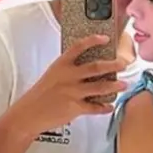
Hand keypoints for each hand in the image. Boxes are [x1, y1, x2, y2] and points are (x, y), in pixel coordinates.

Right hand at [11, 34, 128, 132]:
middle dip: (113, 65)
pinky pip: (95, 107)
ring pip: (100, 87)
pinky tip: (109, 106)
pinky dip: (105, 107)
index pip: (78, 47)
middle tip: (123, 64)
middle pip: (96, 67)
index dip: (93, 40)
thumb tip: (89, 70)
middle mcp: (68, 76)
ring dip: (114, 86)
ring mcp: (72, 92)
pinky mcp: (75, 108)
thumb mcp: (52, 76)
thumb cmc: (40, 95)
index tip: (105, 38)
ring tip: (123, 84)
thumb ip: (68, 71)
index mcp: (61, 65)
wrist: (29, 113)